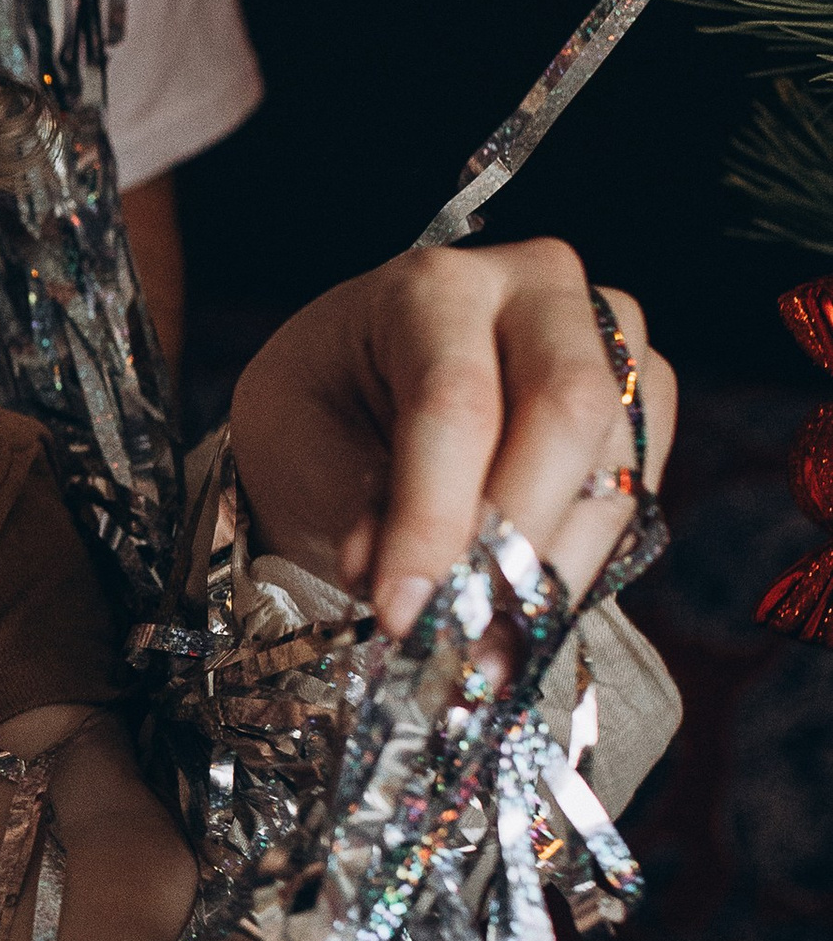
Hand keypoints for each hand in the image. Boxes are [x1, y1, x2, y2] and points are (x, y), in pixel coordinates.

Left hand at [230, 239, 674, 638]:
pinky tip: (521, 616)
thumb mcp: (297, 447)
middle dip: (516, 540)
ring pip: (614, 465)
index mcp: (434, 286)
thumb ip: (348, 506)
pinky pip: (637, 496)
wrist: (363, 398)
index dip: (433, 516)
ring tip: (483, 653)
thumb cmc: (321, 411)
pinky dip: (580, 567)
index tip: (402, 612)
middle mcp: (539, 291)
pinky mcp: (642, 403)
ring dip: (552, 575)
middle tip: (463, 634)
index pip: (454, 400)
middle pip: (567, 412)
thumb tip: (400, 582)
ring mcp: (607, 342)